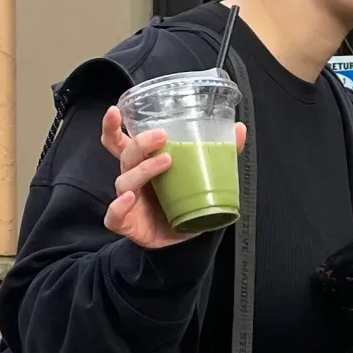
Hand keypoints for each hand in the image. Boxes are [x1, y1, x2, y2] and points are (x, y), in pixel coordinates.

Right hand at [99, 106, 245, 247]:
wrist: (182, 242)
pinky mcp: (127, 223)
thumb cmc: (184, 205)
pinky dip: (119, 206)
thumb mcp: (201, 177)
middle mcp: (133, 179)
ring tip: (167, 161)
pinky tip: (130, 199)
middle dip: (140, 143)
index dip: (113, 126)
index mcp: (144, 164)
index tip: (116, 110)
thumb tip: (239, 129)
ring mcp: (128, 201)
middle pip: (126, 155)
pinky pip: (114, 216)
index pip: (121, 141)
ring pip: (125, 181)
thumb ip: (218, 154)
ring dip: (143, 169)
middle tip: (162, 135)